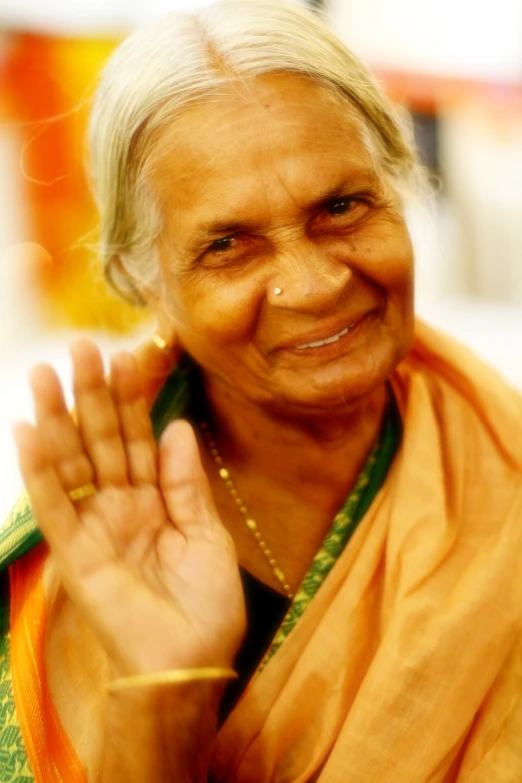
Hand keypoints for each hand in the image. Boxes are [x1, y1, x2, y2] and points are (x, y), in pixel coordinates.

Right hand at [13, 340, 245, 677]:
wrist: (191, 661)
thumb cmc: (207, 603)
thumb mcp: (207, 534)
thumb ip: (185, 482)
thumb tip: (176, 427)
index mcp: (155, 501)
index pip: (138, 440)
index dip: (133, 401)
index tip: (127, 357)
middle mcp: (121, 507)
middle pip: (102, 442)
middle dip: (92, 396)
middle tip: (81, 348)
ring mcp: (95, 527)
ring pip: (73, 463)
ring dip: (59, 419)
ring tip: (46, 374)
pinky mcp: (75, 553)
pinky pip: (55, 506)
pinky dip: (40, 470)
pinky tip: (28, 431)